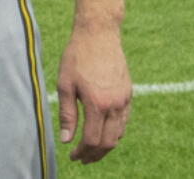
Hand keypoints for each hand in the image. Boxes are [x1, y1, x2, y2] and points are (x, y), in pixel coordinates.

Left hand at [56, 27, 131, 162]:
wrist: (99, 34)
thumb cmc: (77, 56)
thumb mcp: (65, 84)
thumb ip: (67, 114)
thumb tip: (65, 139)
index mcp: (97, 104)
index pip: (92, 140)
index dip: (82, 152)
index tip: (72, 156)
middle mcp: (114, 105)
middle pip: (108, 142)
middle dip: (95, 154)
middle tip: (81, 158)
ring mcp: (124, 100)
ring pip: (119, 134)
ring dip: (105, 145)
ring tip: (91, 149)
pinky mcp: (128, 94)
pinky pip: (124, 121)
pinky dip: (115, 132)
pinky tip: (103, 131)